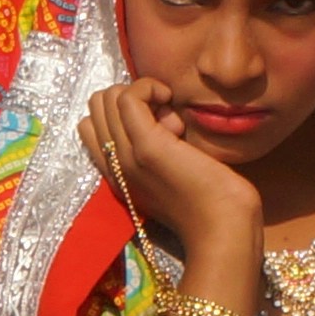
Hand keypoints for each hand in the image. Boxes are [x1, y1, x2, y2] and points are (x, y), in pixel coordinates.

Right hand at [78, 75, 255, 263]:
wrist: (222, 228)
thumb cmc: (208, 200)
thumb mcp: (173, 171)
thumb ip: (159, 149)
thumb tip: (165, 115)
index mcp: (116, 175)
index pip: (92, 126)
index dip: (122, 114)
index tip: (158, 127)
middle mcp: (113, 166)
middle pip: (97, 106)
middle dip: (132, 101)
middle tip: (166, 122)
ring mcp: (126, 156)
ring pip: (107, 97)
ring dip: (142, 95)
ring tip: (170, 120)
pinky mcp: (146, 147)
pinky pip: (128, 96)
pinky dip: (149, 87)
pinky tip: (171, 102)